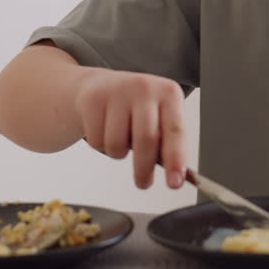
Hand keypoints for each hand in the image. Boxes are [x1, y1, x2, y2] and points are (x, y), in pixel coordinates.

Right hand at [74, 69, 187, 189]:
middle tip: (143, 183)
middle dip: (144, 169)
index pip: (175, 131)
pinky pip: (97, 141)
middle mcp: (145, 88)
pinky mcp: (93, 99)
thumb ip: (169, 144)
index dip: (175, 159)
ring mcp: (117, 91)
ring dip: (119, 154)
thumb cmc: (137, 107)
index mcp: (169, 93)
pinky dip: (101, 145)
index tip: (174, 183)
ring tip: (121, 140)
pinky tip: (105, 129)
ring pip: (117, 144)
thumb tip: (176, 177)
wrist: (102, 84)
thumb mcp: (160, 117)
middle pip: (146, 139)